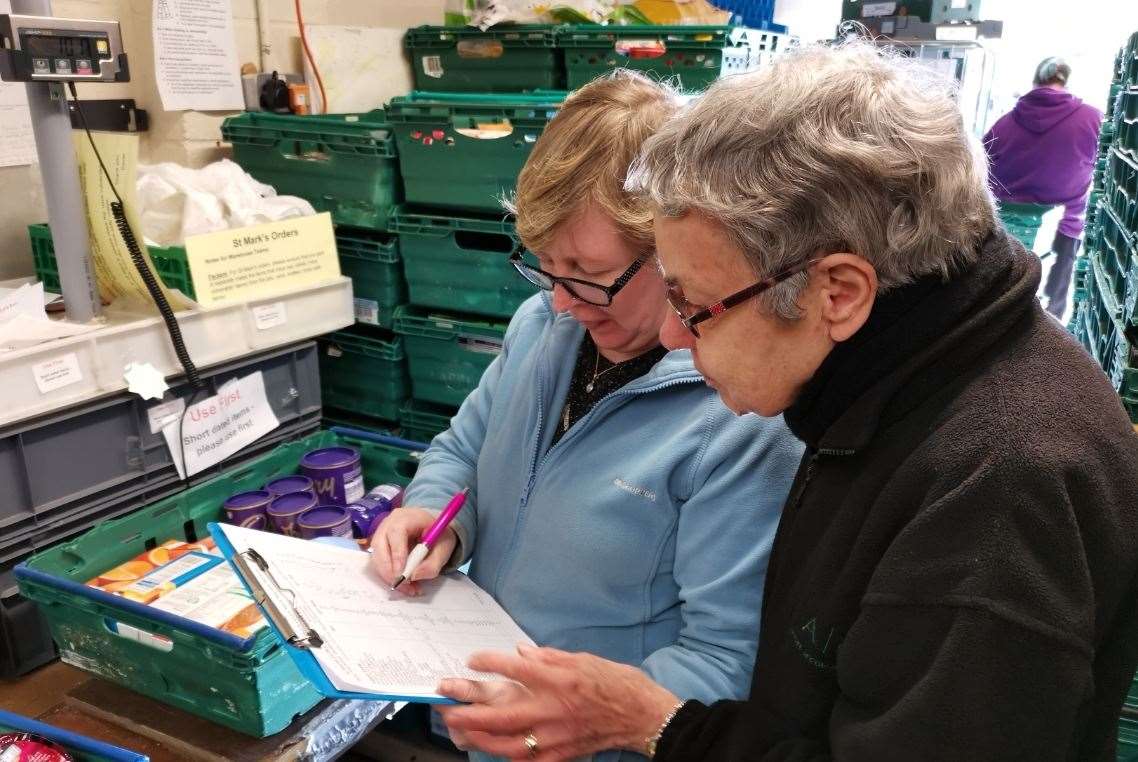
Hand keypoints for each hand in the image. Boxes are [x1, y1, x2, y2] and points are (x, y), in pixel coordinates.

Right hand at [370, 507, 457, 595]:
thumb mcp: (444, 547)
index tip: (402, 574)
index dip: (397, 554)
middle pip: (380, 545)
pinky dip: (388, 576)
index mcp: (406, 517)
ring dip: (388, 576)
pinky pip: (378, 563)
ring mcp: (381, 534)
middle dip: (389, 569)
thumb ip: (433, 563)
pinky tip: (404, 584)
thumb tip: (414, 576)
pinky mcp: (379, 546)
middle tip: (403, 585)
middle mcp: (389, 523)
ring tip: (408, 588)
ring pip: (376, 557)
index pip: (396, 532)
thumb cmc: (438, 535)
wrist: (432, 530)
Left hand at [437, 645, 680, 760]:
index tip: (472, 660)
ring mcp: (557, 736)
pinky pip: (528, 759)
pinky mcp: (562, 754)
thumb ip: (549, 657)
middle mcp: (554, 709)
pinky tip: (493, 749)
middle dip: (470, 711)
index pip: (515, 670)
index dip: (489, 663)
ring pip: (509, 743)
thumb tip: (521, 654)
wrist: (642, 715)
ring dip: (481, 738)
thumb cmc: (615, 683)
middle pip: (503, 714)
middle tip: (447, 706)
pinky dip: (507, 755)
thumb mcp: (583, 659)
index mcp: (560, 680)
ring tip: (461, 730)